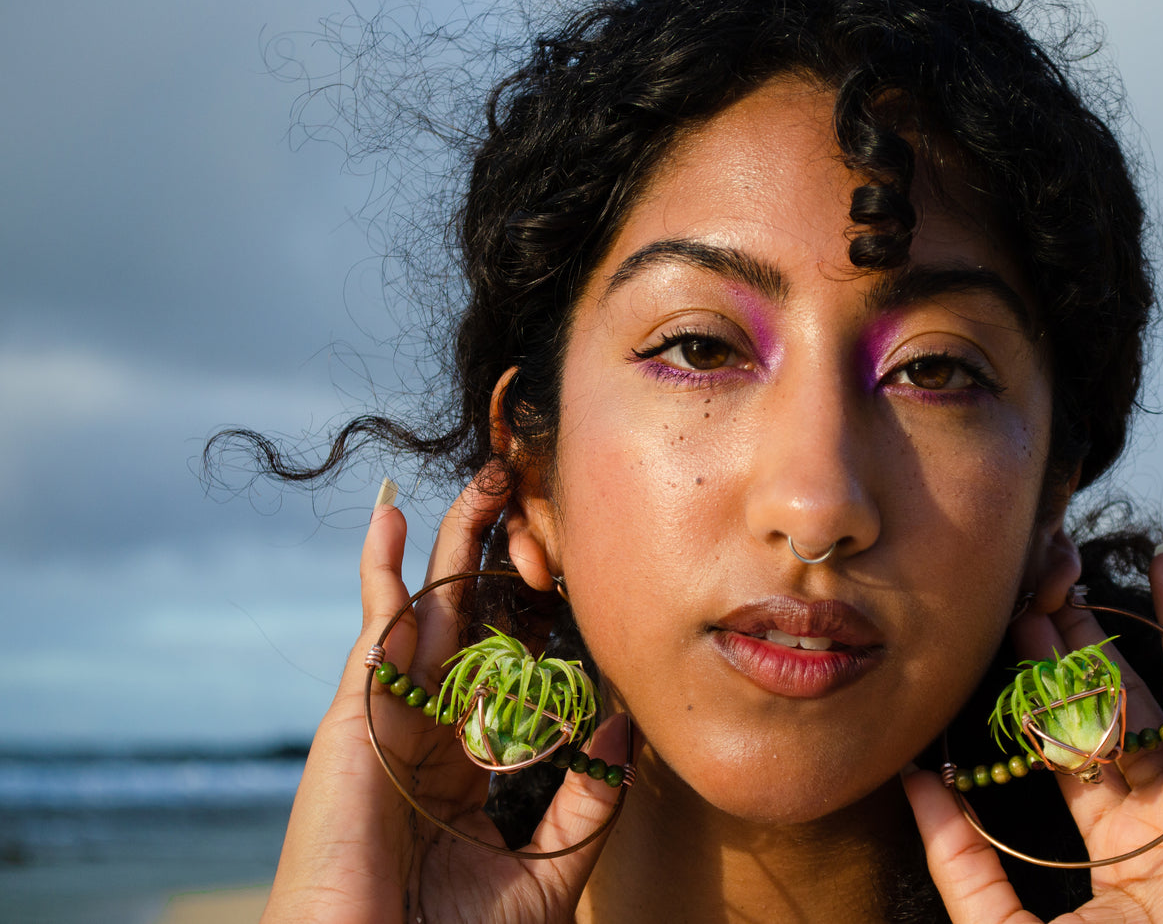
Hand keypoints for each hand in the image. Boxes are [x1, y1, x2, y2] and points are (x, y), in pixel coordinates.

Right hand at [262, 468, 627, 923]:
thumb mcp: (546, 868)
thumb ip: (587, 801)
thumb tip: (624, 722)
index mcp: (471, 762)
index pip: (514, 667)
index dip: (545, 617)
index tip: (578, 569)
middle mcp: (432, 728)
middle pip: (474, 622)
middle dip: (501, 557)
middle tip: (532, 493)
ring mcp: (392, 716)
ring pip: (430, 608)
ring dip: (456, 540)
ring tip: (489, 477)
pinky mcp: (356, 716)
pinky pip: (373, 629)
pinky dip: (379, 570)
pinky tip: (391, 516)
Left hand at [903, 549, 1162, 922]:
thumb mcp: (1007, 923)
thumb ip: (961, 858)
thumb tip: (911, 779)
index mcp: (1112, 836)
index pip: (1073, 740)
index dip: (1047, 684)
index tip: (1018, 622)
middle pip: (1130, 702)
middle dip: (1096, 640)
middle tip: (1060, 574)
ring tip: (1160, 555)